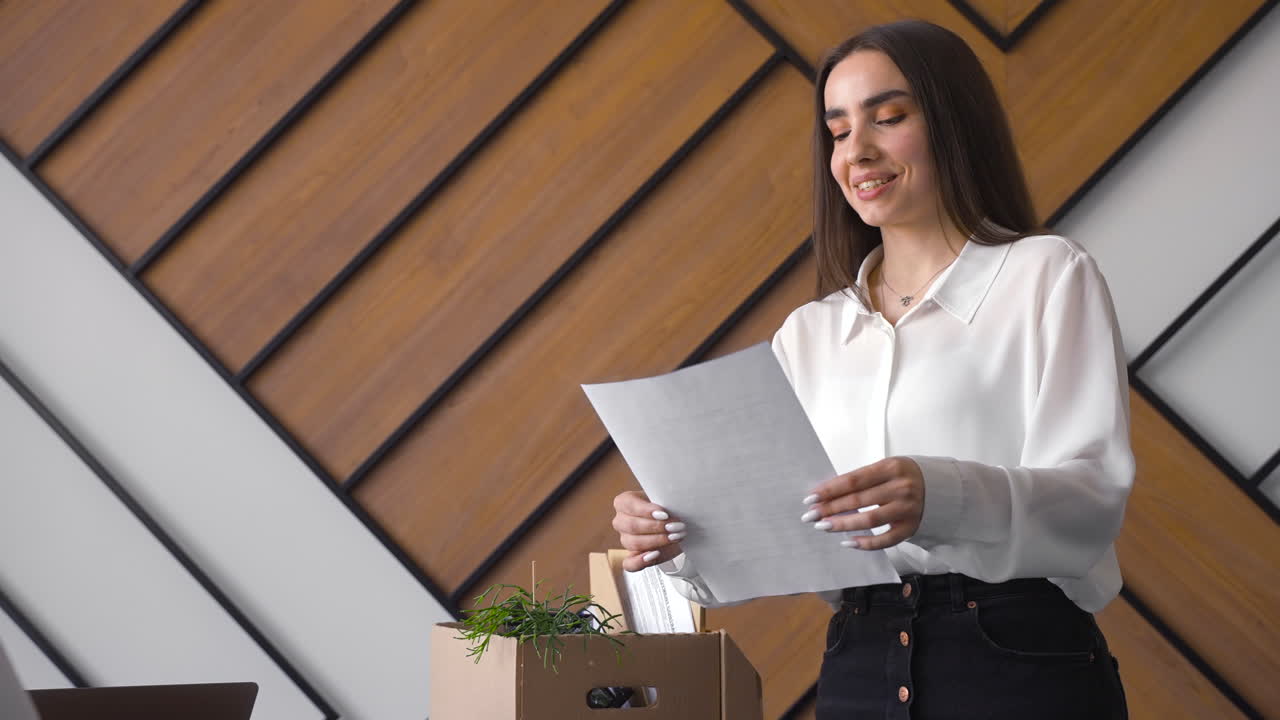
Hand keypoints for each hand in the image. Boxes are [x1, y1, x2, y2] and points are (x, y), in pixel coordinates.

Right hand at [612, 490, 685, 570]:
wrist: (676, 526)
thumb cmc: (668, 509)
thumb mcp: (665, 500)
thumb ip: (663, 501)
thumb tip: (669, 507)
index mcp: (624, 502)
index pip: (627, 505)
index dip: (646, 510)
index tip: (664, 513)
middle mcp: (622, 521)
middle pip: (631, 526)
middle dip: (656, 526)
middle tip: (674, 526)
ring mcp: (626, 540)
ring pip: (633, 543)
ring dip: (657, 541)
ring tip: (674, 537)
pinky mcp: (633, 557)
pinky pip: (629, 564)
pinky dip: (641, 561)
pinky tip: (655, 554)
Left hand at [802, 457, 924, 549]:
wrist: (942, 488)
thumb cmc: (905, 477)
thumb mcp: (887, 468)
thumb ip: (862, 479)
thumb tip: (828, 493)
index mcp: (891, 467)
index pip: (853, 480)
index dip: (829, 490)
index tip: (811, 498)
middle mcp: (900, 488)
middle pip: (858, 500)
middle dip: (830, 508)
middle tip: (811, 516)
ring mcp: (907, 509)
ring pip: (869, 520)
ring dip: (842, 524)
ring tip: (823, 526)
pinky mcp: (911, 527)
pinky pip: (885, 540)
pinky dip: (865, 543)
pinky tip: (848, 542)